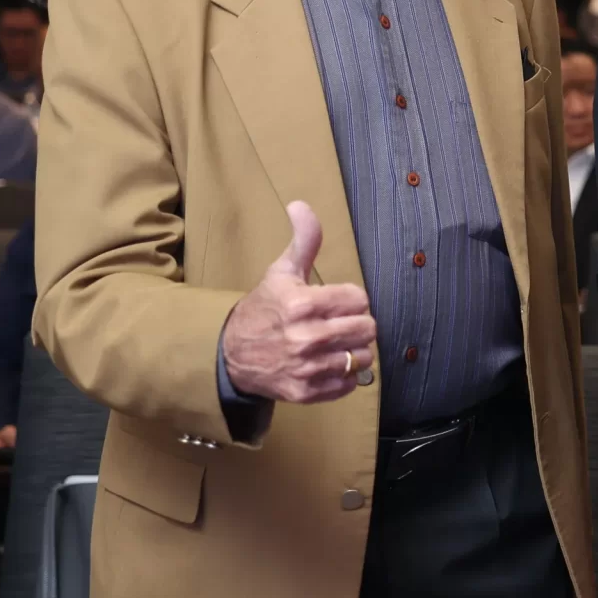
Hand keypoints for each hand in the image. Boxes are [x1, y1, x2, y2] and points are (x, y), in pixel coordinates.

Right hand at [220, 201, 376, 404]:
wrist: (229, 355)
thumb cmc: (263, 309)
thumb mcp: (281, 272)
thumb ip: (303, 240)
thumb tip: (301, 204)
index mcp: (303, 304)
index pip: (360, 299)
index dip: (351, 299)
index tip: (335, 301)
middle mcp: (307, 338)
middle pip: (367, 328)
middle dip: (357, 323)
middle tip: (339, 322)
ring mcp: (308, 368)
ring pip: (363, 357)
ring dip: (353, 349)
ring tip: (335, 344)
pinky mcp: (307, 393)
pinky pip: (350, 384)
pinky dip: (344, 375)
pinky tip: (328, 364)